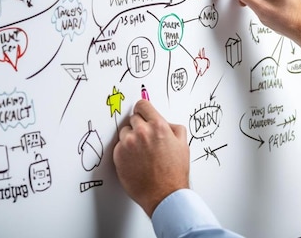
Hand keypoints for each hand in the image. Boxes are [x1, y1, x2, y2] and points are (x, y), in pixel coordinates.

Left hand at [113, 99, 189, 216]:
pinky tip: (136, 160)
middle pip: (133, 118)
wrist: (164, 194)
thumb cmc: (174, 172)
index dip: (143, 109)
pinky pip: (119, 146)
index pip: (142, 105)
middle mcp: (141, 132)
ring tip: (142, 152)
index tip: (143, 113)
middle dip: (139, 126)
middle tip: (146, 139)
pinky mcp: (118, 155)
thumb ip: (173, 127)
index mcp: (158, 126)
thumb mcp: (183, 144)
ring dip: (131, 138)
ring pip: (124, 132)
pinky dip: (125, 151)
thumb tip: (163, 121)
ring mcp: (128, 144)